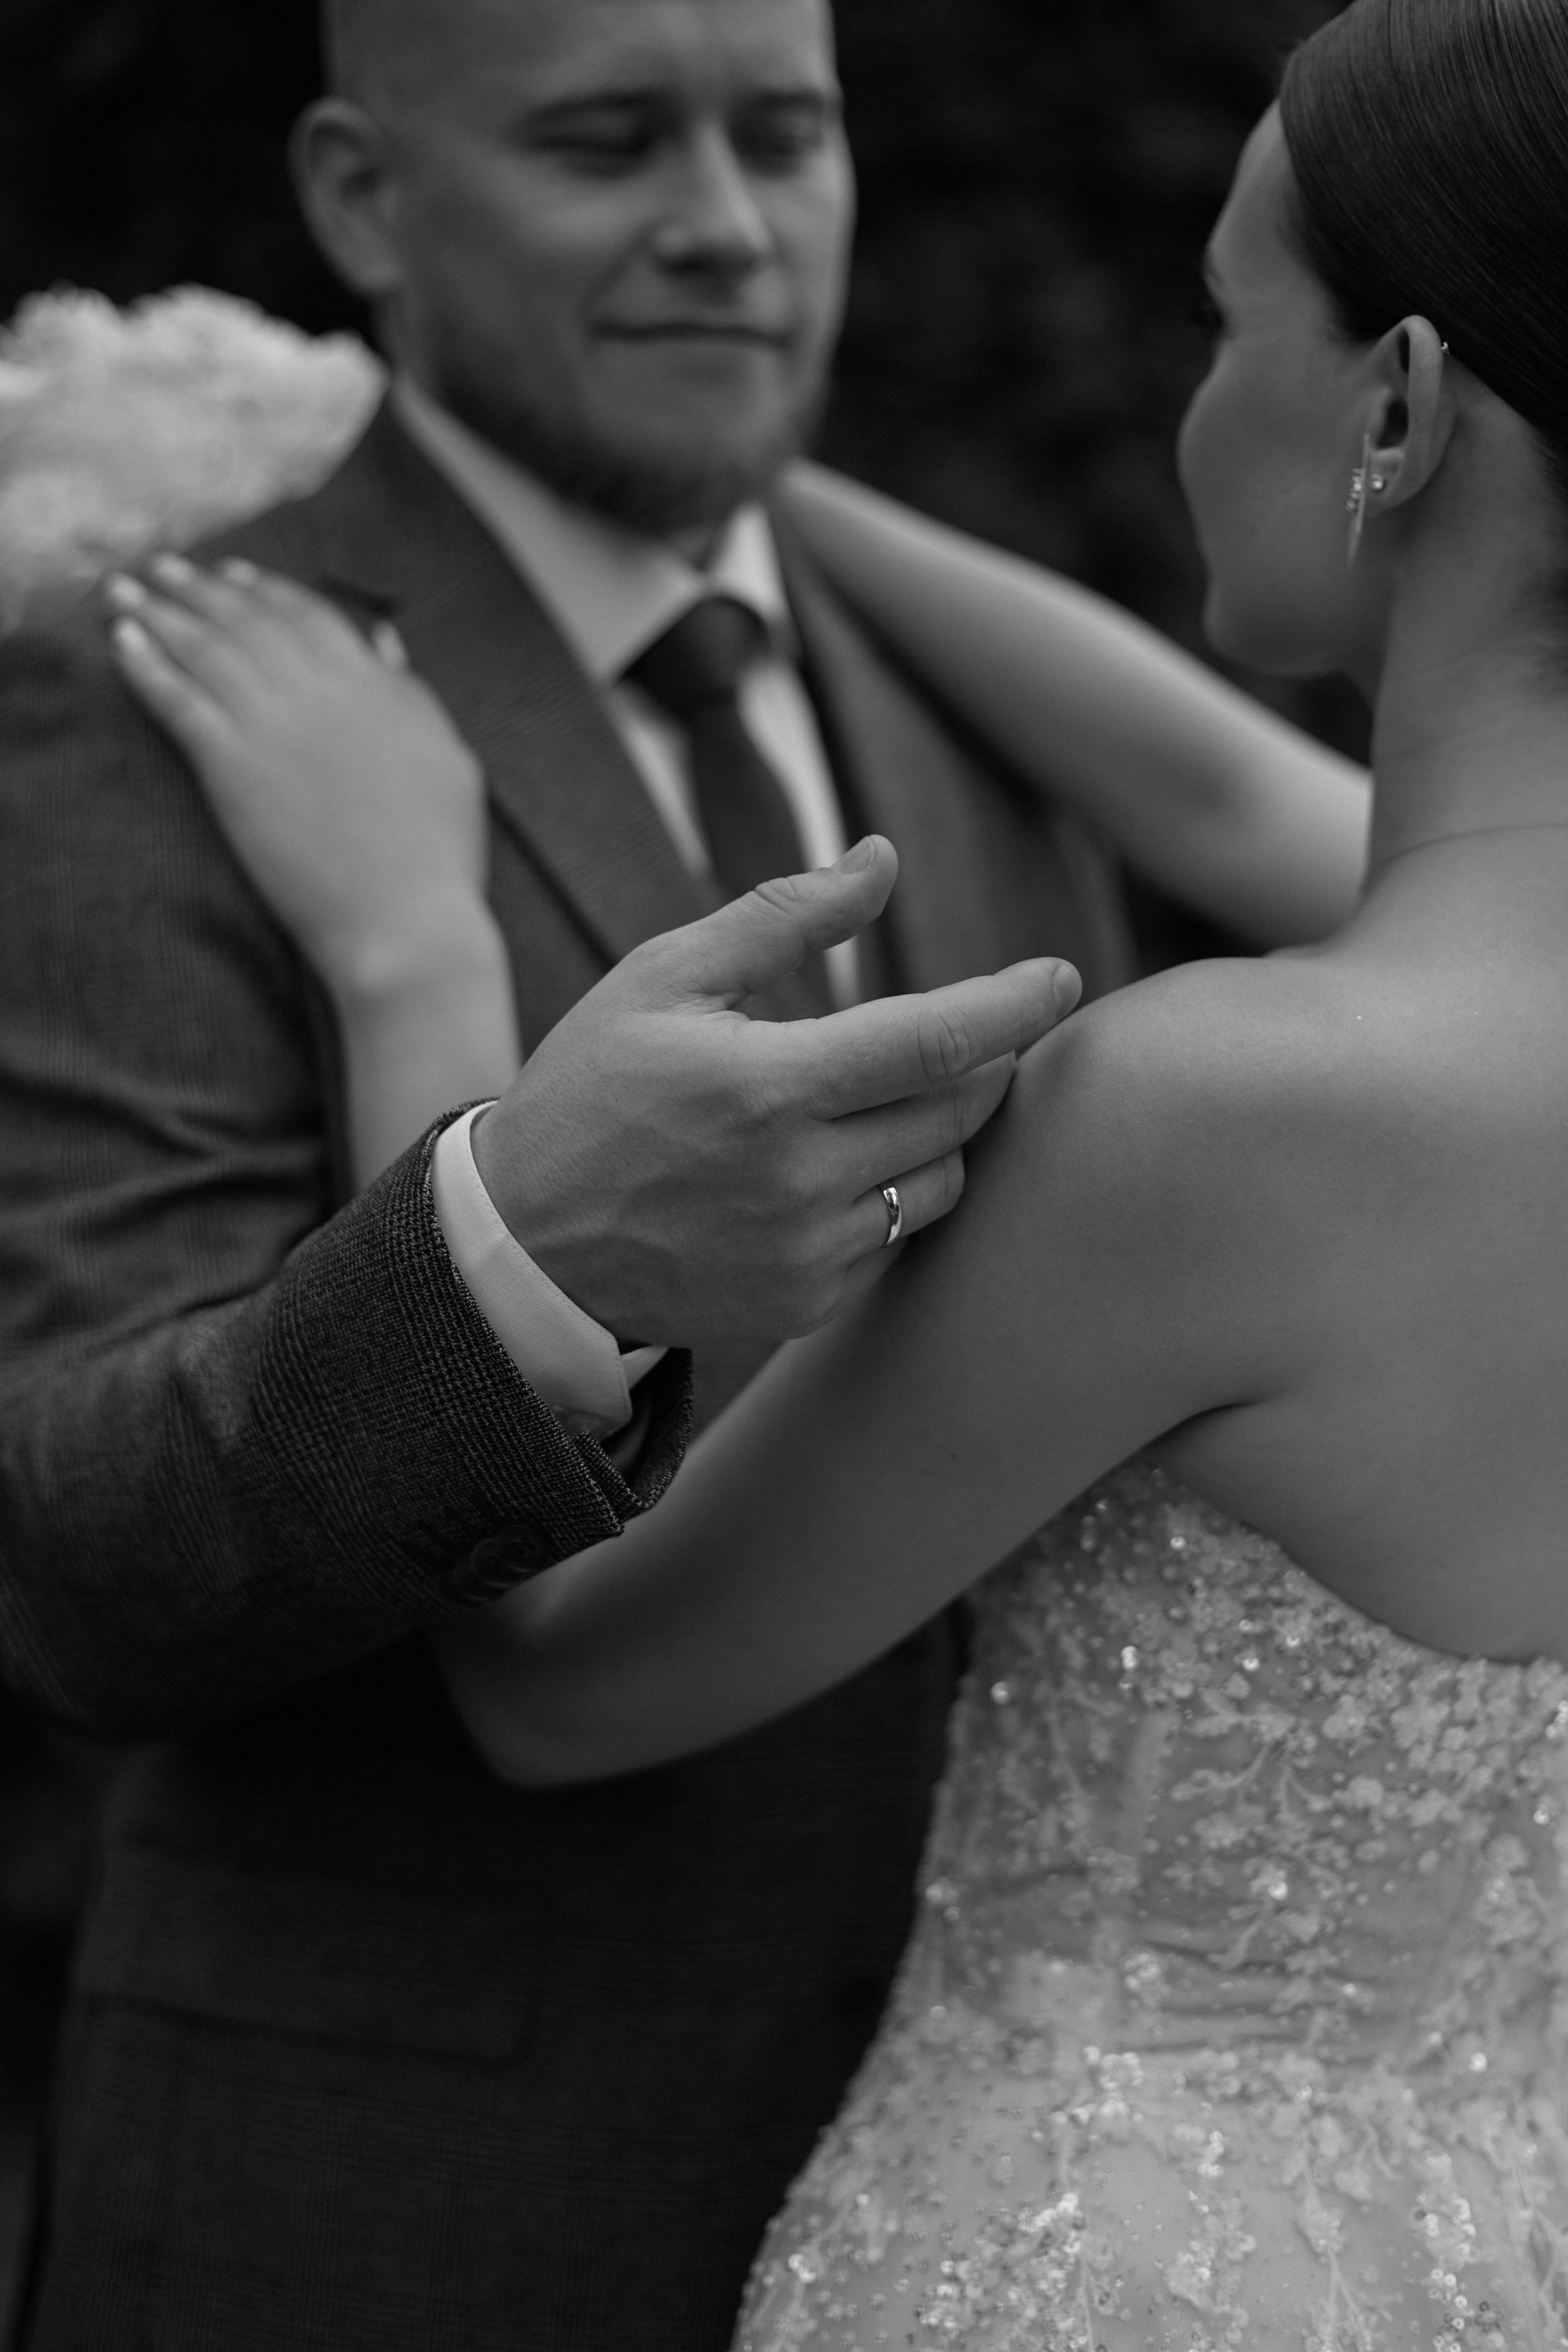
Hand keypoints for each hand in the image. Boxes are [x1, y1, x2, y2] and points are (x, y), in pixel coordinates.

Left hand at [107, 555, 492, 999]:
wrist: (406, 923)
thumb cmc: (438, 857)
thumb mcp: (447, 759)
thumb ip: (412, 695)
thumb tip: (385, 642)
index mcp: (374, 686)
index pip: (308, 616)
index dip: (264, 591)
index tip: (232, 574)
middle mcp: (320, 691)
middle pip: (246, 620)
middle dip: (198, 587)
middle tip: (161, 567)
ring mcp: (275, 727)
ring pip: (206, 648)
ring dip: (159, 612)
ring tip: (124, 591)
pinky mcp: (234, 768)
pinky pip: (180, 702)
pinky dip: (146, 667)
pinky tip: (122, 644)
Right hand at [474, 838, 1080, 1348]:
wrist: (521, 1248)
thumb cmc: (588, 1091)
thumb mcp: (662, 980)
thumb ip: (782, 920)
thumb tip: (881, 859)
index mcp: (768, 1088)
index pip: (937, 1042)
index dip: (1015, 1005)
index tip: (1063, 977)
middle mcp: (798, 1181)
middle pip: (956, 1112)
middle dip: (982, 1063)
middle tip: (966, 1033)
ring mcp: (804, 1255)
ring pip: (938, 1183)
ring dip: (939, 1133)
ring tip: (884, 1100)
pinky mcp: (802, 1307)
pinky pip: (892, 1243)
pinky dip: (886, 1197)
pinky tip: (829, 1171)